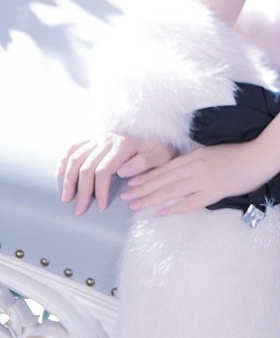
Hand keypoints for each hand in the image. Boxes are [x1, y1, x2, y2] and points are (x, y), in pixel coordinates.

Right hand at [58, 134, 175, 215]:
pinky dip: (65, 160)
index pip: (104, 170)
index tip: (101, 207)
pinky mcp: (94, 137)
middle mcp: (107, 138)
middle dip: (82, 190)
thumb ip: (144, 163)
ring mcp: (98, 136)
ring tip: (66, 197)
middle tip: (79, 209)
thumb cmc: (161, 145)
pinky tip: (60, 173)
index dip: (100, 190)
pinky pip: (74, 146)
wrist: (159, 127)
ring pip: (76, 157)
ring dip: (68, 178)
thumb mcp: (161, 155)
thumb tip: (122, 172)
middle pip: (86, 166)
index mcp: (124, 144)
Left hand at [119, 141, 269, 214]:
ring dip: (151, 199)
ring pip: (171, 190)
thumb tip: (179, 171)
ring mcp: (204, 179)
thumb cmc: (238, 155)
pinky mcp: (215, 191)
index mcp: (194, 156)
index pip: (164, 169)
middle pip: (163, 180)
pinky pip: (190, 202)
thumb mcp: (211, 153)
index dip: (146, 177)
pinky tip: (161, 212)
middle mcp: (195, 167)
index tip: (131, 184)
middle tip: (125, 198)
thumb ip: (194, 161)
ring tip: (136, 206)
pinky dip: (174, 208)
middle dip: (142, 189)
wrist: (259, 157)